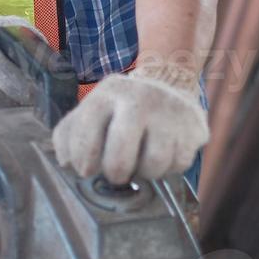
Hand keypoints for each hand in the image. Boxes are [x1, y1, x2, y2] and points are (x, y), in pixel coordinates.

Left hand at [51, 63, 205, 183]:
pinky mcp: (193, 126)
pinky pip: (178, 166)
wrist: (168, 85)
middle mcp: (139, 99)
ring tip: (142, 160)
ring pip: (152, 165)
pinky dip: (169, 168)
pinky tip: (164, 153)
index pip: (85, 135)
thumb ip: (70, 134)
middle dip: (115, 174)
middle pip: (119, 159)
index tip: (86, 169)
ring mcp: (168, 112)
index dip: (82, 161)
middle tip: (116, 172)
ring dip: (145, 172)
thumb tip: (65, 161)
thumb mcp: (93, 111)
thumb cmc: (122, 110)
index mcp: (108, 94)